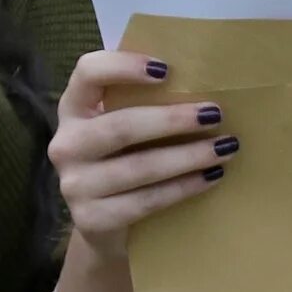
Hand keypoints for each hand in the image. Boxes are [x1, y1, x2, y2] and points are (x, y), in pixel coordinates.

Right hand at [48, 51, 237, 263]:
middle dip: (172, 120)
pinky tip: (210, 177)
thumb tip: (205, 82)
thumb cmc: (123, 159)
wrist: (102, 225)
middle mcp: (67, 144)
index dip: (123, 67)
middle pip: (120, 127)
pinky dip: (183, 188)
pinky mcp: (91, 219)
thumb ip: (144, 102)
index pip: (87, 73)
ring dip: (188, 156)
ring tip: (225, 149)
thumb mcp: (124, 126)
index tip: (166, 70)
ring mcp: (75, 185)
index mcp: (73, 108)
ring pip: (138, 167)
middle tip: (215, 115)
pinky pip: (145, 201)